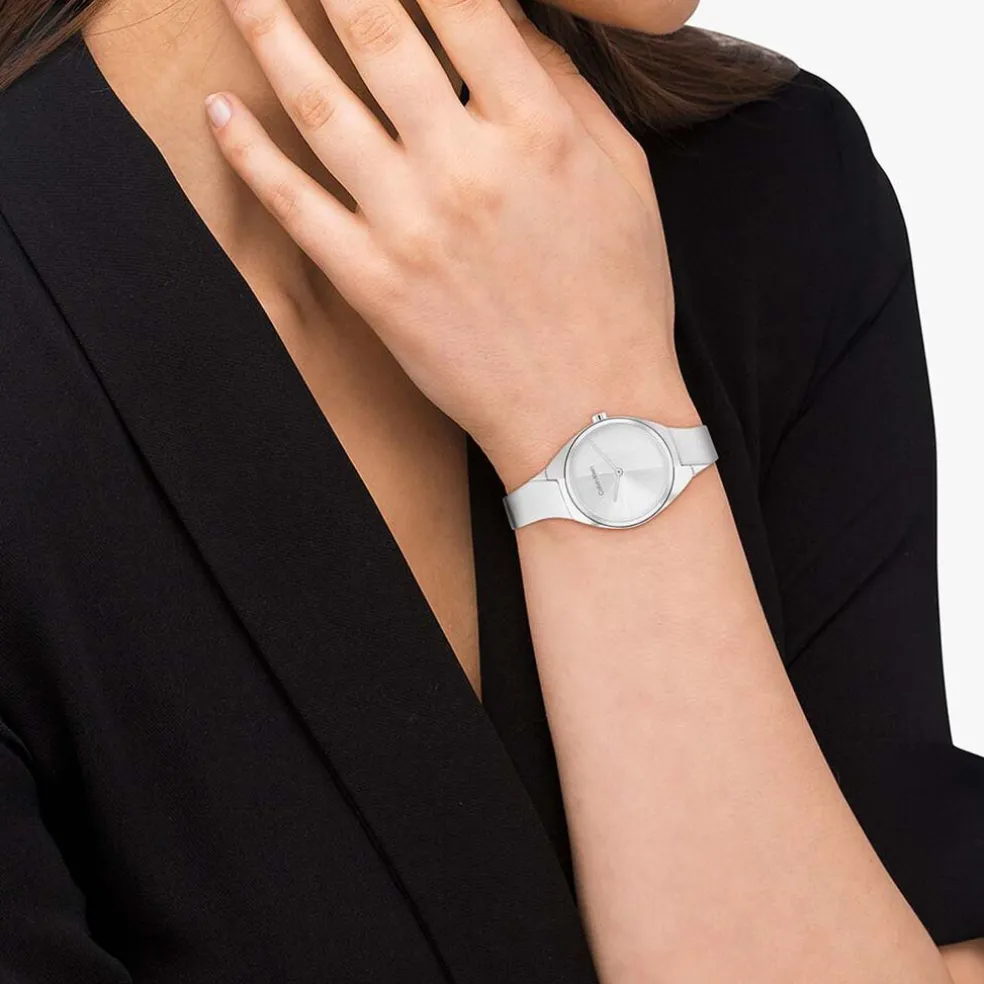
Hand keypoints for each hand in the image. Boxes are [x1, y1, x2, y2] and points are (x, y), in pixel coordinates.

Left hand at [205, 0, 696, 488]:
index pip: (461, 2)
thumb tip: (508, 21)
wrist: (588, 414)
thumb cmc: (616, 299)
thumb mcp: (625, 180)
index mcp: (538, 131)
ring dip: (266, 29)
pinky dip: (248, 153)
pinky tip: (219, 108)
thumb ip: (567, 90)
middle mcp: (465, 167)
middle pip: (374, 31)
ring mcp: (410, 228)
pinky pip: (294, 207)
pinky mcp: (373, 284)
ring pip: (318, 106)